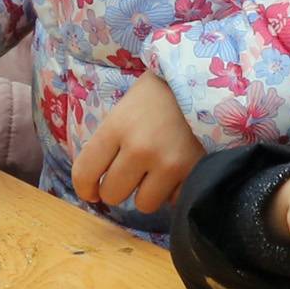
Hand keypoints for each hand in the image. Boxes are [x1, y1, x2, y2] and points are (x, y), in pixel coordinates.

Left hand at [71, 71, 201, 215]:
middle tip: (128, 176)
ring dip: (147, 193)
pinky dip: (173, 191)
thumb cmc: (157, 97)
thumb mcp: (121, 112)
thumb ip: (107, 145)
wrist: (205, 84)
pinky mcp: (193, 173)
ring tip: (155, 172)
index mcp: (116, 127)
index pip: (84, 173)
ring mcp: (168, 163)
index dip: (84, 188)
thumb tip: (93, 187)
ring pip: (144, 204)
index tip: (91, 191)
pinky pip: (173, 200)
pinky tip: (177, 171)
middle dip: (117, 189)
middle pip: (112, 195)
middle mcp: (139, 148)